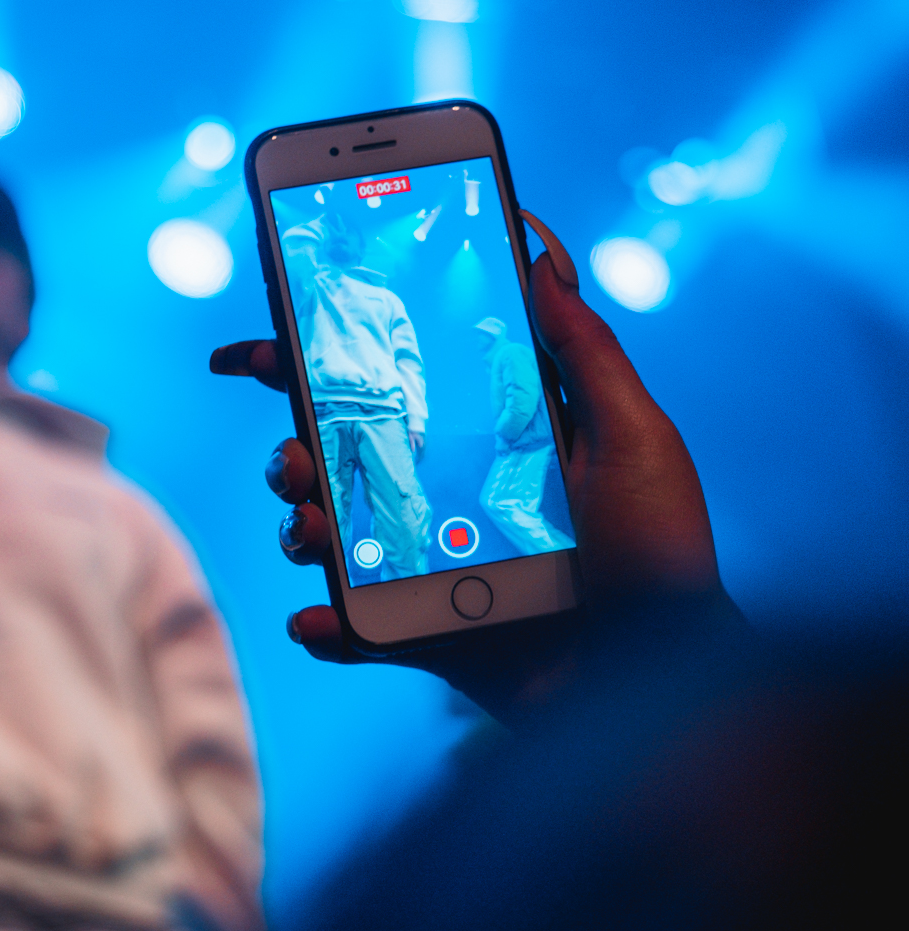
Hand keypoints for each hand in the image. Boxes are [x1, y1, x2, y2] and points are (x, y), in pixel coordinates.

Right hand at [211, 210, 744, 726]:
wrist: (664, 676)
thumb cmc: (662, 554)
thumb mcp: (634, 437)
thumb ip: (584, 352)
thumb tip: (542, 254)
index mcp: (479, 442)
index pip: (390, 387)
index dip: (322, 357)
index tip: (267, 338)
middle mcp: (437, 498)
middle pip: (334, 457)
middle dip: (288, 449)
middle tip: (292, 454)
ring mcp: (421, 566)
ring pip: (325, 533)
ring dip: (299, 526)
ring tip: (315, 528)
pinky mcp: (418, 632)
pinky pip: (351, 626)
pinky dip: (323, 622)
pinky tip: (319, 618)